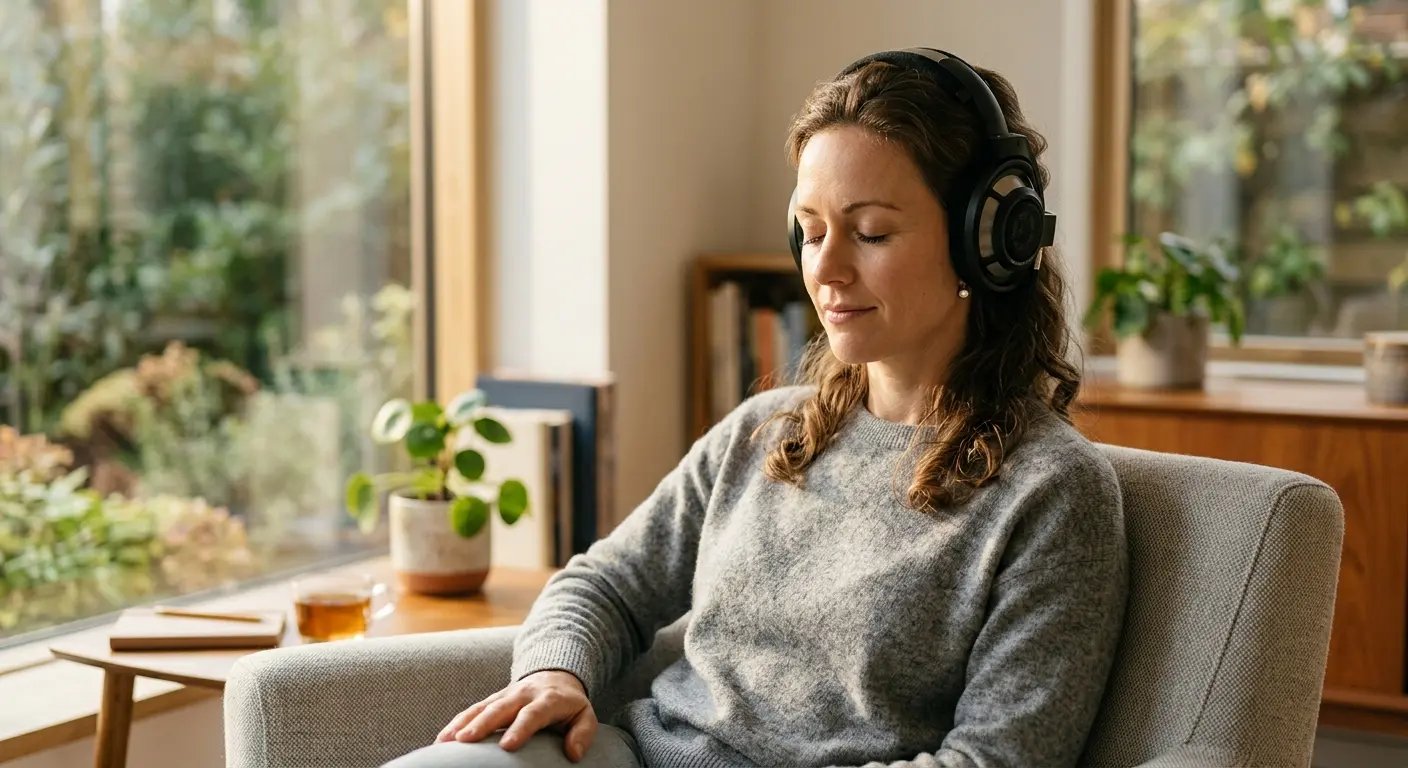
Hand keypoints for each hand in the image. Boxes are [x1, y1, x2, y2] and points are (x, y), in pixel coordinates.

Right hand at [435, 669, 597, 761]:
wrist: (555, 675)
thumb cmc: (569, 703)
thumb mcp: (585, 715)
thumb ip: (583, 733)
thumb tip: (574, 754)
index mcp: (547, 699)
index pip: (532, 714)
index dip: (520, 728)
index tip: (508, 746)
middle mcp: (522, 695)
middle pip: (500, 708)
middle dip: (482, 724)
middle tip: (465, 740)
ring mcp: (504, 695)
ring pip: (481, 707)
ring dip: (463, 723)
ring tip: (446, 741)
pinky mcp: (493, 700)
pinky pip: (472, 710)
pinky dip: (456, 723)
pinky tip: (442, 739)